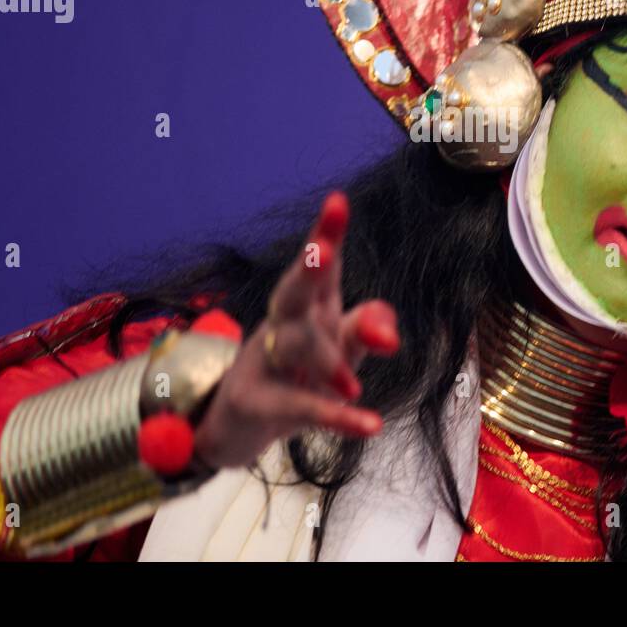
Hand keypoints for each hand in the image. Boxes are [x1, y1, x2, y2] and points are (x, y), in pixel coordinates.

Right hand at [191, 191, 399, 469]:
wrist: (236, 425)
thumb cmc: (297, 375)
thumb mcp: (338, 348)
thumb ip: (366, 331)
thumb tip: (390, 331)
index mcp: (308, 305)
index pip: (321, 266)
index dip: (327, 233)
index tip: (337, 200)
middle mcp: (285, 324)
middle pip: (293, 292)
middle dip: (308, 271)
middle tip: (322, 251)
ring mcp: (264, 362)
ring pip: (296, 349)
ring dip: (328, 364)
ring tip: (354, 386)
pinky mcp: (258, 403)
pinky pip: (302, 408)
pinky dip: (339, 418)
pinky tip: (372, 425)